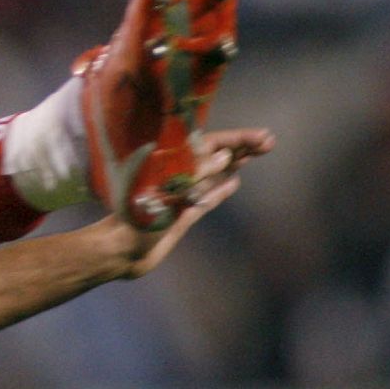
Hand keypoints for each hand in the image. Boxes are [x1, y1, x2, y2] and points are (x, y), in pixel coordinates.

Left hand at [116, 126, 274, 278]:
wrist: (121, 251)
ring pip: (212, 174)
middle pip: (212, 155)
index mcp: (169, 164)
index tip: (262, 136)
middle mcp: (177, 176)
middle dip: (239, 146)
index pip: (207, 144)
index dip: (235, 139)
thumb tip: (224, 155)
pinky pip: (207, 197)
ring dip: (233, 163)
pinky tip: (235, 182)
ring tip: (256, 152)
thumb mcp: (167, 193)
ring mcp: (181, 194)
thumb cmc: (137, 219)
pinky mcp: (182, 214)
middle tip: (269, 141)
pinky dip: (220, 189)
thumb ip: (196, 174)